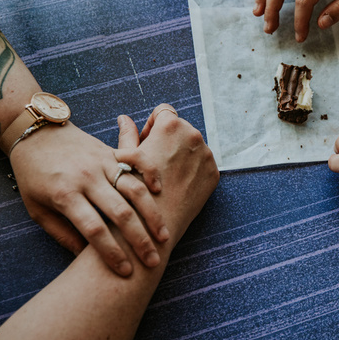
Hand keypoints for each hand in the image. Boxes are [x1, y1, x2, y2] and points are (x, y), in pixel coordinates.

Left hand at [9, 122, 165, 276]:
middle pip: (120, 213)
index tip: (125, 271)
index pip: (93, 229)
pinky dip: (151, 175)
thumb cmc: (32, 174)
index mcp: (64, 195)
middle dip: (139, 241)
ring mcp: (101, 162)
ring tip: (164, 236)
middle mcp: (86, 178)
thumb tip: (84, 258)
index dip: (112, 253)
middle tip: (153, 261)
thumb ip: (61, 233)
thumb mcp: (36, 208)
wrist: (35, 132)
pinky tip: (160, 192)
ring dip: (152, 215)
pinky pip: (137, 161)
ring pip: (135, 189)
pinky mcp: (111, 151)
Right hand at [115, 104, 219, 243]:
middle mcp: (193, 136)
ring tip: (163, 178)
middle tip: (153, 164)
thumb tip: (124, 118)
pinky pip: (202, 165)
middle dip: (167, 142)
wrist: (151, 227)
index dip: (151, 126)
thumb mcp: (124, 158)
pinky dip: (192, 171)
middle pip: (180, 130)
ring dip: (180, 156)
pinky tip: (175, 186)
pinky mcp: (213, 174)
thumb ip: (128, 134)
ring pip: (193, 148)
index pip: (163, 112)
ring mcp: (207, 156)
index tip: (145, 144)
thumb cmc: (131, 192)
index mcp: (171, 126)